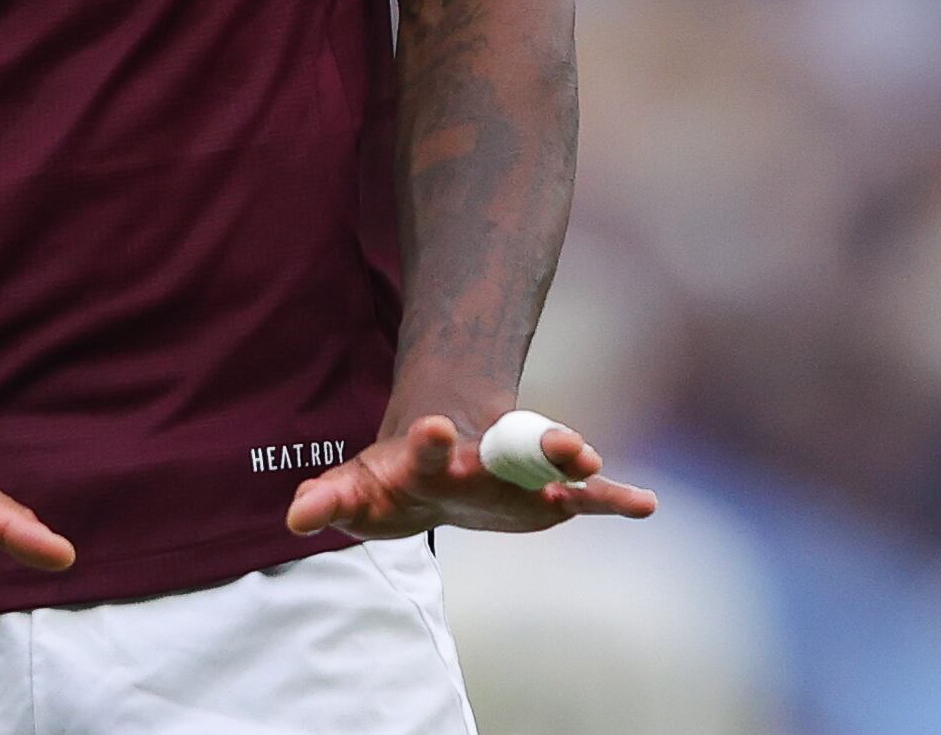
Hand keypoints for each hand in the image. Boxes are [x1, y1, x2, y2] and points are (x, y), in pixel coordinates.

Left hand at [285, 414, 654, 538]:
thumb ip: (328, 499)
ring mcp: (516, 474)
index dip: (430, 440)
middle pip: (503, 452)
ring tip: (592, 461)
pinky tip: (645, 503)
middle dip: (527, 450)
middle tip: (560, 446)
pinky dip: (613, 498)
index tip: (435, 426)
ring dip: (569, 460)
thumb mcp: (358, 490)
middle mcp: (480, 459)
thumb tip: (295, 514)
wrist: (436, 456)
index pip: (428, 446)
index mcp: (430, 457)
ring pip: (550, 464)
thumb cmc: (392, 477)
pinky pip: (586, 497)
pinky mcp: (546, 496)